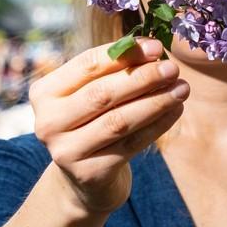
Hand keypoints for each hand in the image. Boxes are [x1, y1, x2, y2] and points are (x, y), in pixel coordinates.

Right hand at [30, 37, 187, 214]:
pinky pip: (131, 144)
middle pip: (102, 94)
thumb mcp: (92, 94)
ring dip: (155, 101)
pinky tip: (176, 110)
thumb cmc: (92, 123)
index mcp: (44, 93)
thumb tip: (152, 48)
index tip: (156, 46)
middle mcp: (48, 122)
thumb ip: (113, 71)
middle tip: (173, 68)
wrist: (86, 180)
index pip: (86, 65)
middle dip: (143, 78)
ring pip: (119, 120)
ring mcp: (66, 151)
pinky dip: (158, 125)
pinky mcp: (90, 173)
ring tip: (182, 88)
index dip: (123, 54)